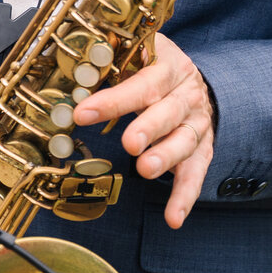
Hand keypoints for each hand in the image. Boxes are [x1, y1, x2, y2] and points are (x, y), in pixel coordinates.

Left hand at [72, 32, 214, 229]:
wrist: (194, 81)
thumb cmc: (153, 68)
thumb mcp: (137, 55)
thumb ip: (110, 67)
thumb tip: (69, 81)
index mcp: (168, 65)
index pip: (141, 81)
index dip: (114, 99)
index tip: (83, 113)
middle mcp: (187, 93)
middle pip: (168, 110)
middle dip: (148, 127)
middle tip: (129, 143)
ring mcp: (197, 122)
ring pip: (184, 140)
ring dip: (166, 156)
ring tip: (146, 170)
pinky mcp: (202, 148)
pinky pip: (195, 173)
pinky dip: (184, 196)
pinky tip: (173, 217)